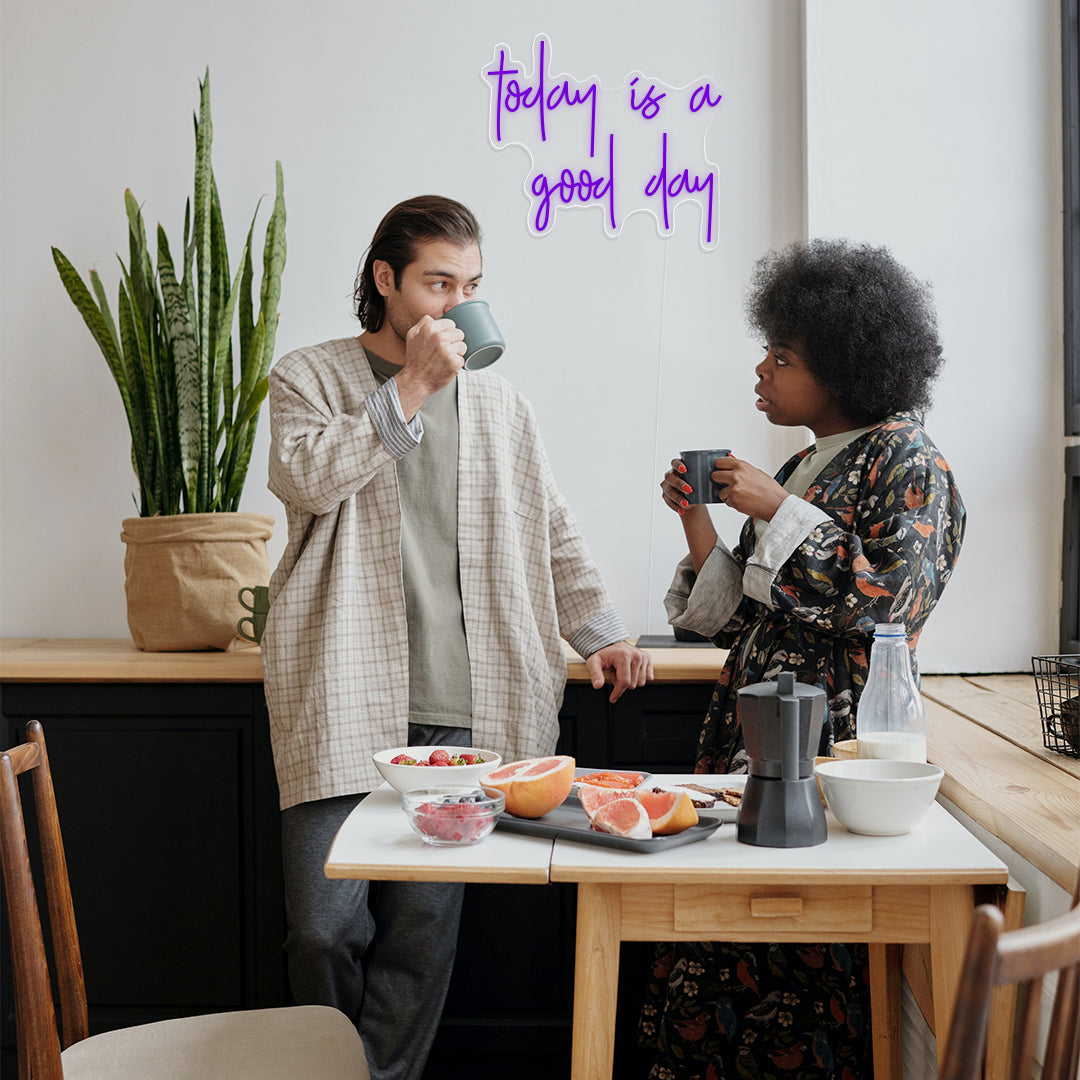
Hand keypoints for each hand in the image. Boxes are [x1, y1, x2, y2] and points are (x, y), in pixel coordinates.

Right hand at [394, 315, 465, 418]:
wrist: (416, 381)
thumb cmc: (415, 359)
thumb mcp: (412, 335)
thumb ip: (424, 323)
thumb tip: (435, 317)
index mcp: (429, 328)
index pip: (451, 323)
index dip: (447, 333)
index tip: (441, 341)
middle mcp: (439, 337)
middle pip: (459, 333)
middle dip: (454, 342)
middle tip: (443, 351)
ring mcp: (447, 350)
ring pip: (463, 345)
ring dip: (457, 353)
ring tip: (445, 359)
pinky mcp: (454, 362)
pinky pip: (463, 359)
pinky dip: (456, 364)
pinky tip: (447, 366)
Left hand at [586, 641, 653, 702]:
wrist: (610, 643)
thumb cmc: (603, 653)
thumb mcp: (594, 662)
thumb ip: (595, 674)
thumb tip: (598, 685)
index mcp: (624, 657)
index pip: (624, 682)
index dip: (617, 692)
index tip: (612, 698)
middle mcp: (636, 656)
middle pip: (632, 684)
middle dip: (622, 683)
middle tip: (615, 673)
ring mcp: (643, 657)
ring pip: (640, 682)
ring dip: (630, 680)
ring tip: (621, 670)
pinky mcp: (647, 658)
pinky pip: (648, 677)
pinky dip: (638, 677)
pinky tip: (630, 670)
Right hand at [661, 458, 716, 573]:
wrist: (695, 498)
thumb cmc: (701, 484)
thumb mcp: (705, 476)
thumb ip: (711, 468)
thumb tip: (729, 458)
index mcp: (679, 467)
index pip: (674, 462)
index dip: (678, 465)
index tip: (686, 469)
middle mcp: (671, 475)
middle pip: (670, 477)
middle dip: (679, 484)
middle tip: (690, 489)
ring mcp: (667, 487)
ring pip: (668, 491)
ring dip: (677, 497)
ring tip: (687, 503)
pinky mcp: (667, 497)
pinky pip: (668, 502)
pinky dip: (675, 506)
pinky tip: (682, 509)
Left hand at [710, 454, 787, 520]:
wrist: (776, 504)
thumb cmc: (770, 490)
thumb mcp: (756, 472)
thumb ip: (742, 470)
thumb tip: (731, 470)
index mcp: (742, 466)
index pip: (719, 462)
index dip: (719, 467)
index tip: (719, 470)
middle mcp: (736, 475)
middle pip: (714, 475)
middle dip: (719, 481)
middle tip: (726, 484)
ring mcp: (733, 488)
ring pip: (720, 491)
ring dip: (727, 495)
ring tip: (741, 495)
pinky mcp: (733, 500)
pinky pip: (726, 501)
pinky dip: (732, 503)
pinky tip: (743, 501)